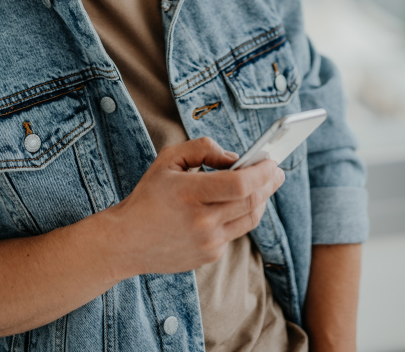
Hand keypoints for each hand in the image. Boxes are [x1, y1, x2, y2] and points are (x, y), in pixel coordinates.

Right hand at [110, 136, 283, 277]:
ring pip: (249, 219)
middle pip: (251, 202)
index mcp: (190, 193)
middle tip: (276, 171)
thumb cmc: (149, 195)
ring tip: (266, 185)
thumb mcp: (168, 159)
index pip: (240, 184)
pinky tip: (238, 204)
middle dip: (269, 184)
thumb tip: (235, 158)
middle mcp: (202, 222)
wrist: (127, 240)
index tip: (271, 161)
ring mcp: (208, 243)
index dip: (261, 172)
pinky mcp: (209, 256)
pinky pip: (234, 232)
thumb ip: (203, 148)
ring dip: (261, 200)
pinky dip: (240, 215)